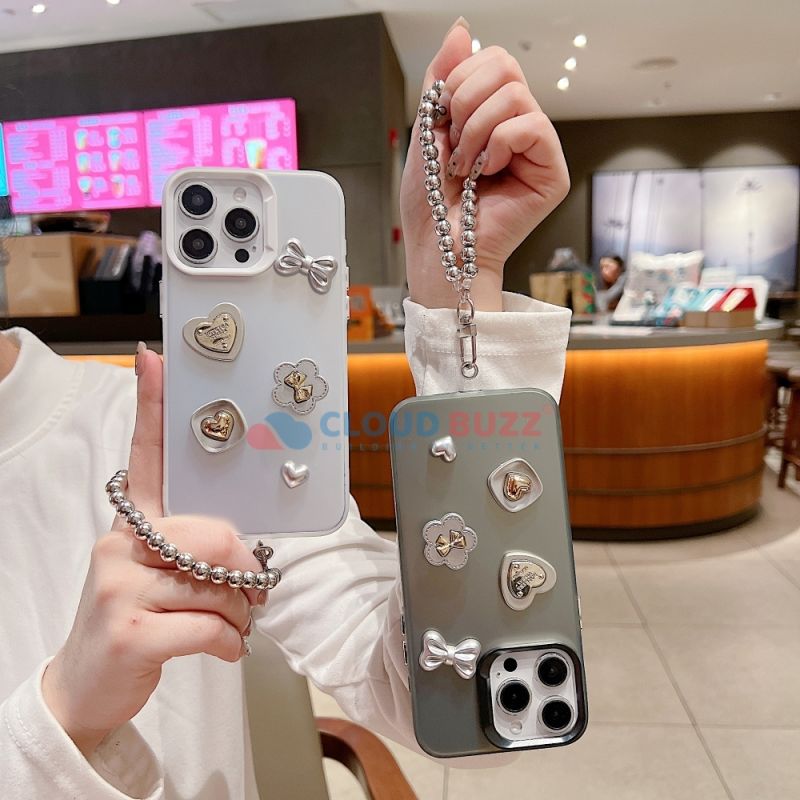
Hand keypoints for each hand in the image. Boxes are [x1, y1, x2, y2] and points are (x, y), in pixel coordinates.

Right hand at [41, 347, 263, 756]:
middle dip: (247, 573)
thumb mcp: (158, 574)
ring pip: (218, 586)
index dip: (153, 407)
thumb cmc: (138, 620)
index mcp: (132, 524)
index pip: (145, 456)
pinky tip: (223, 650)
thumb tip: (248, 550)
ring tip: (231, 627)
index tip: (154, 359)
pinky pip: (210, 627)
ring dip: (241, 617)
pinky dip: (230, 645)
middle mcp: (120, 544)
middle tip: (254, 596)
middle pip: (215, 535)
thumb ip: (196, 550)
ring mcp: (120, 587)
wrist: (87, 684)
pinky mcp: (129, 632)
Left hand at [400, 19, 569, 310]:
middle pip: (506, 65)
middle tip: (454, 143)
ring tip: (468, 166)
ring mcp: (536, 149)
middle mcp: (517, 127)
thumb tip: (462, 29)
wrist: (438, 250)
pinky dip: (499, 144)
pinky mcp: (552, 172)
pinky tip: (488, 172)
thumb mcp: (427, 132)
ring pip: (516, 94)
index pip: (490, 60)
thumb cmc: (431, 207)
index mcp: (490, 115)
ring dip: (476, 130)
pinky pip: (532, 125)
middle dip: (465, 100)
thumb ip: (443, 80)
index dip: (459, 79)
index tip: (441, 120)